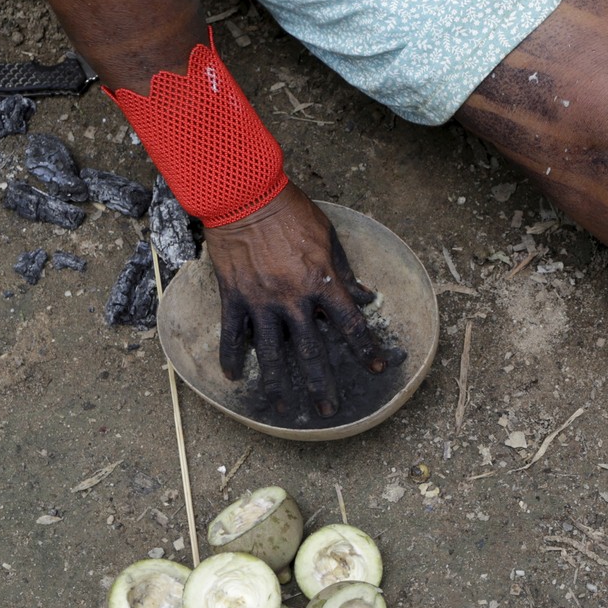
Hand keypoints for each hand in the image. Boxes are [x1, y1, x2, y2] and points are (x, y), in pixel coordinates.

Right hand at [203, 182, 389, 417]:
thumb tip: (364, 296)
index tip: (375, 368)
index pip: (351, 325)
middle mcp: (294, 299)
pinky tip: (233, 376)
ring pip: (272, 352)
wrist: (247, 196)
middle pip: (312, 351)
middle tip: (328, 411)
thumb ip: (343, 272)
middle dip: (322, 384)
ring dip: (278, 383)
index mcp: (323, 283)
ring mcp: (262, 301)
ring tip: (283, 407)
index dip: (365, 349)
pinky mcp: (235, 296)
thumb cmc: (291, 212)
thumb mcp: (328, 238)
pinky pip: (234, 333)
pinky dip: (232, 356)